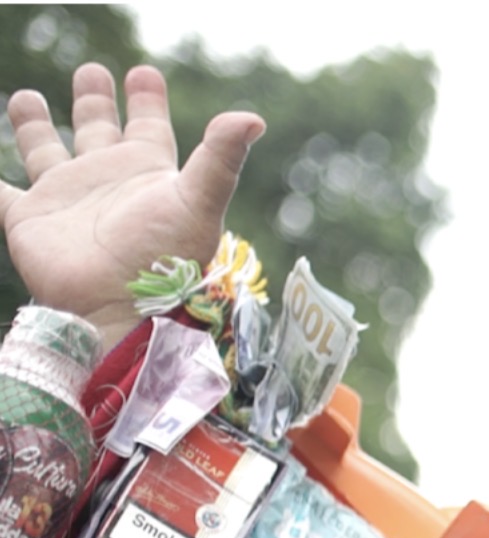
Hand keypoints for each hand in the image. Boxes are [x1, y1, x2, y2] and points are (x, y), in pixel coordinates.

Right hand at [0, 64, 261, 350]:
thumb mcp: (198, 201)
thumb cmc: (165, 259)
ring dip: (34, 125)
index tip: (143, 71)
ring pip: (45, 151)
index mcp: (147, 173)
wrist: (122, 308)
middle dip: (94, 102)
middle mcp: (106, 182)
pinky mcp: (28, 220)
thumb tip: (254, 118)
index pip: (148, 125)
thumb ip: (221, 159)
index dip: (146, 98)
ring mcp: (66, 200)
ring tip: (27, 96)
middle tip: (91, 70)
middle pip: (98, 130)